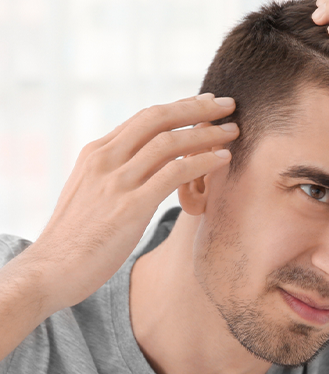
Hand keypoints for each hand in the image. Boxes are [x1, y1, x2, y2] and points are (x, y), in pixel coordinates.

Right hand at [28, 94, 238, 312]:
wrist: (50, 270)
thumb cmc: (74, 240)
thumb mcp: (90, 194)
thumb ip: (113, 177)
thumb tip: (141, 171)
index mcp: (96, 153)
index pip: (143, 118)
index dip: (179, 107)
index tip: (204, 103)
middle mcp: (105, 159)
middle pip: (158, 118)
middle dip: (197, 108)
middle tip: (228, 104)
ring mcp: (116, 182)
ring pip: (169, 142)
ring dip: (206, 133)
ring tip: (233, 131)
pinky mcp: (129, 207)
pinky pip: (173, 174)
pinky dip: (202, 162)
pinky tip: (223, 159)